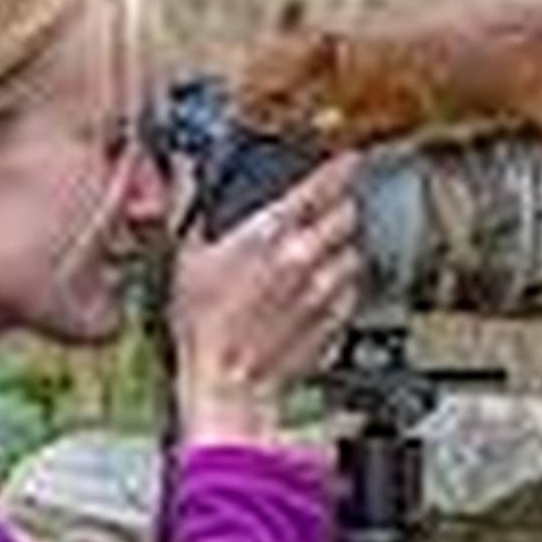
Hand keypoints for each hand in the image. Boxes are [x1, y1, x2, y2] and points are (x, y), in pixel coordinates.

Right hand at [170, 153, 362, 450]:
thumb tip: (188, 173)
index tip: (347, 158)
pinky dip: (341, 284)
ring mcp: (325, 289)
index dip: (340, 166)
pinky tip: (318, 289)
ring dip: (341, 247)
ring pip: (354, 251)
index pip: (323, 184)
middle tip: (328, 208)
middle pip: (348, 213)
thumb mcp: (187, 256)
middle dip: (340, 206)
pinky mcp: (335, 318)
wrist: (229, 382)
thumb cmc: (204, 327)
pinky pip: (352, 289)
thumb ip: (193, 206)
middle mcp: (306, 257)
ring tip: (320, 253)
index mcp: (271, 234)